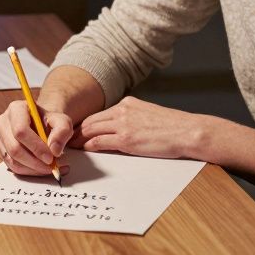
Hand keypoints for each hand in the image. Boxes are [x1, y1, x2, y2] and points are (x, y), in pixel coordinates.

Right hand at [0, 100, 72, 177]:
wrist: (42, 126)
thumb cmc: (50, 122)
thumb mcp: (62, 122)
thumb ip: (62, 132)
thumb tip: (54, 150)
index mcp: (16, 109)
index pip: (21, 131)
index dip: (35, 147)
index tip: (50, 157)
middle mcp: (3, 122)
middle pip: (14, 148)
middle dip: (35, 161)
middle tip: (51, 166)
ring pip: (13, 160)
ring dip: (33, 169)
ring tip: (50, 168)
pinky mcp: (1, 151)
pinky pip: (12, 166)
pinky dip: (29, 171)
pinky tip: (41, 169)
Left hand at [77, 96, 206, 159]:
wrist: (188, 131)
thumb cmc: (174, 127)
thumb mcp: (149, 115)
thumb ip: (133, 118)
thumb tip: (121, 128)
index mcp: (128, 103)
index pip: (99, 114)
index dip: (85, 124)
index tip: (77, 131)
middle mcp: (123, 110)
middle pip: (90, 121)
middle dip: (76, 131)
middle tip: (66, 141)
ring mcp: (124, 124)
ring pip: (91, 130)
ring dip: (78, 139)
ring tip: (69, 147)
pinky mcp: (126, 139)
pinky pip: (99, 142)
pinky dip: (88, 146)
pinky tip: (83, 151)